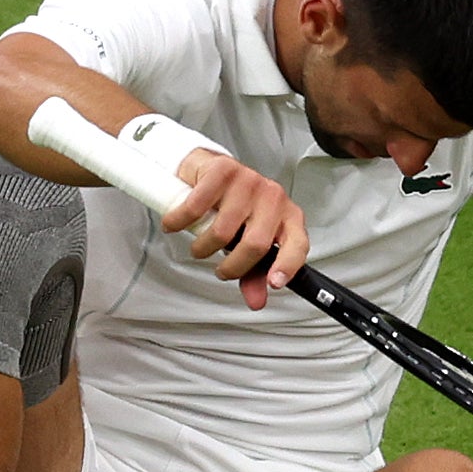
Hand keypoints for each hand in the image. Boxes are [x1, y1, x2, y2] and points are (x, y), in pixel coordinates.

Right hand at [167, 150, 308, 310]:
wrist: (212, 170)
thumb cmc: (234, 208)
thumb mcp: (247, 243)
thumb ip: (254, 274)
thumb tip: (256, 301)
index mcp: (287, 217)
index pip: (297, 244)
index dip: (287, 265)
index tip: (273, 283)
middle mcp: (273, 197)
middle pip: (255, 244)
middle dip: (232, 267)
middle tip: (221, 270)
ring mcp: (249, 181)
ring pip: (223, 231)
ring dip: (203, 248)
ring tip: (201, 245)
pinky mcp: (224, 170)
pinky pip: (197, 208)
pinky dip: (179, 222)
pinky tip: (176, 224)